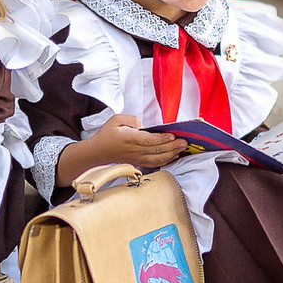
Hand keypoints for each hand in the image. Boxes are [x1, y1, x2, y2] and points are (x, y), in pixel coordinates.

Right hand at [55, 114, 187, 186]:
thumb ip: (131, 120)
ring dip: (171, 154)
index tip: (172, 135)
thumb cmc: (107, 134)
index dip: (161, 138)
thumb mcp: (115, 119)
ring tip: (182, 148)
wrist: (98, 151)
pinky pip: (154, 163)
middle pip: (156, 150)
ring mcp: (136, 158)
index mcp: (128, 138)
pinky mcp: (138, 162)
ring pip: (157, 159)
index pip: (148, 140)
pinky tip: (174, 156)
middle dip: (172, 146)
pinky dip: (166, 161)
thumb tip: (144, 125)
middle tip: (184, 142)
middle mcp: (134, 150)